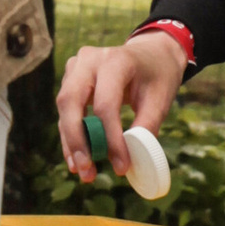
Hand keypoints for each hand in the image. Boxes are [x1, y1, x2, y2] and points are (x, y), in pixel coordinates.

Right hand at [55, 33, 186, 186]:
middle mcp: (89, 60)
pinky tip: (77, 159)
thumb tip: (133, 160)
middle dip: (77, 139)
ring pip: (64, 108)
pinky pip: (66, 111)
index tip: (122, 166)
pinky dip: (71, 135)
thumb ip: (146, 127)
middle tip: (86, 169)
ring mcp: (76, 67)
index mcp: (116, 60)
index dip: (111, 138)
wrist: (151, 54)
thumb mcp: (160, 99)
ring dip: (71, 142)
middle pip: (71, 101)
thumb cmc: (157, 76)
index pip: (105, 104)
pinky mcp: (71, 79)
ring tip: (82, 171)